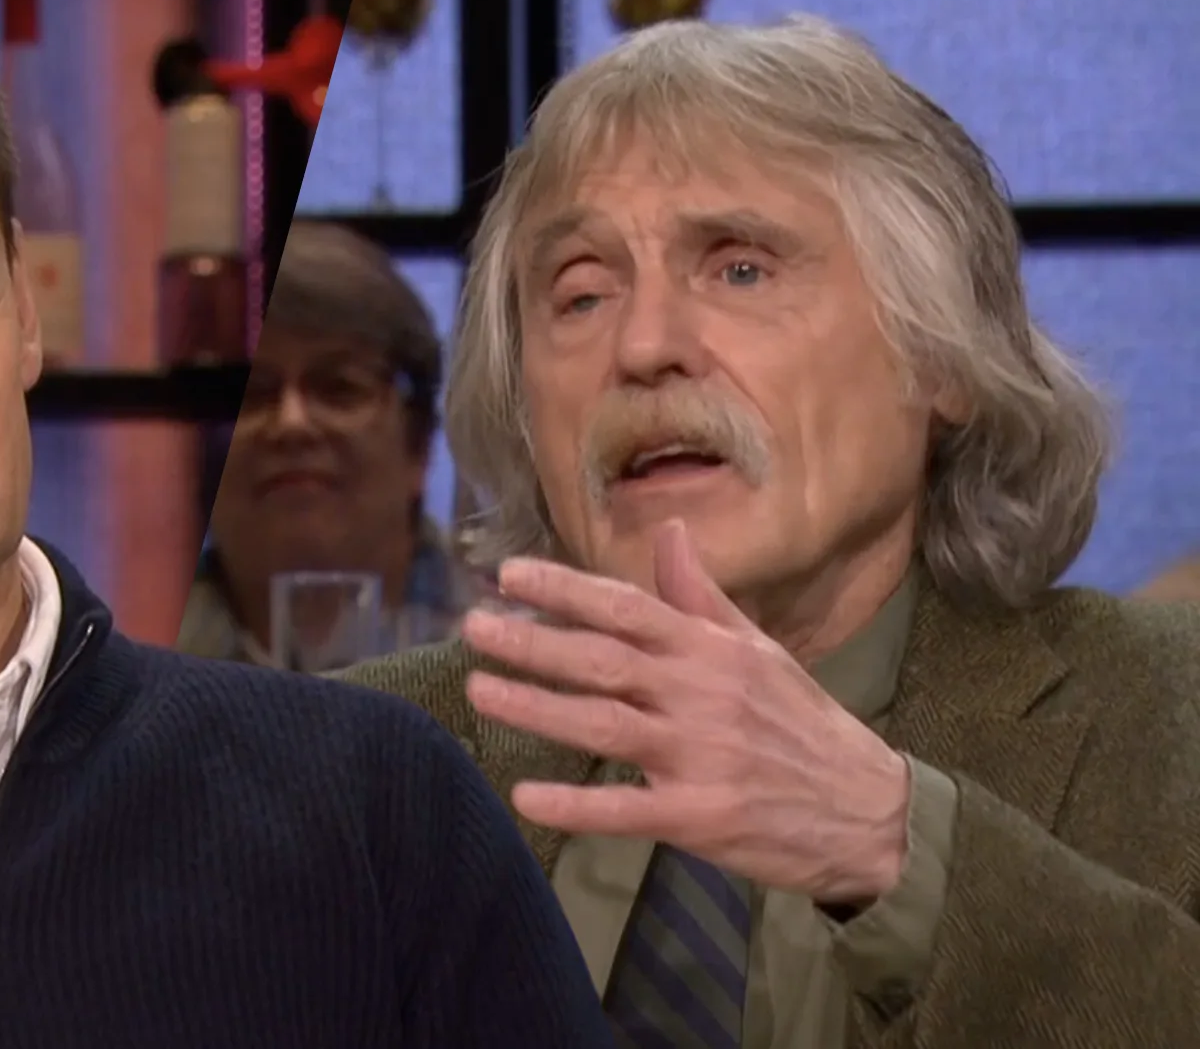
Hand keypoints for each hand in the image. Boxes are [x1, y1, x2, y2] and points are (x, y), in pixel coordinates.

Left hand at [460, 520, 909, 903]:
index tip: (507, 574)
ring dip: (537, 707)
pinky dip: (576, 805)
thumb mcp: (758, 651)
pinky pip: (628, 810)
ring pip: (605, 724)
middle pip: (604, 660)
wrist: (871, 812)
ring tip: (479, 689)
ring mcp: (702, 756)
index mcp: (711, 651)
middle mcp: (702, 695)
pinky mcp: (702, 817)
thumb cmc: (801, 724)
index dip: (566, 588)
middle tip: (473, 627)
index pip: (628, 607)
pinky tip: (526, 798)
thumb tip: (667, 528)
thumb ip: (700, 595)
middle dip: (534, 641)